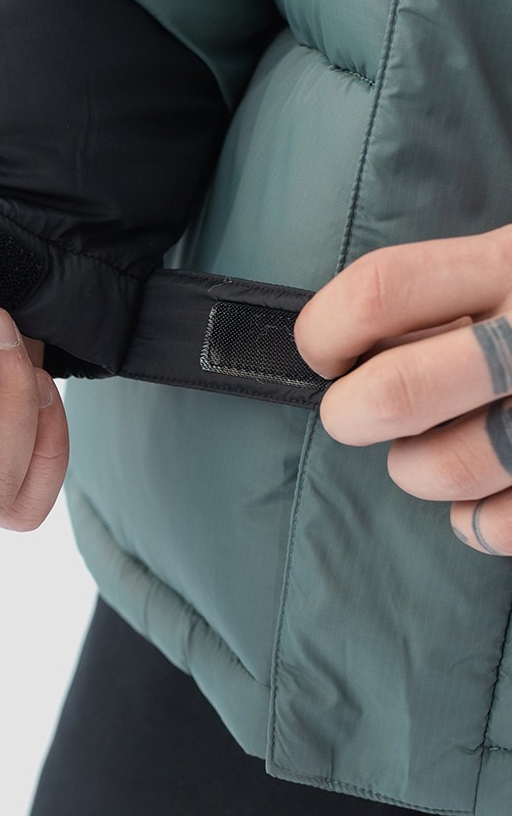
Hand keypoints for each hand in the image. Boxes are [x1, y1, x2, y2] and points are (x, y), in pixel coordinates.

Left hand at [294, 225, 511, 555]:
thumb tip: (337, 346)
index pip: (379, 292)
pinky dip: (475, 522)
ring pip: (445, 466)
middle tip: (354, 415)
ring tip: (427, 455)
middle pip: (396, 391)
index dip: (323, 332)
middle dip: (351, 416)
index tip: (321, 353)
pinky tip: (484, 499)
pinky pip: (501, 525)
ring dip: (414, 470)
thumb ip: (449, 290)